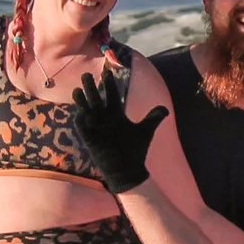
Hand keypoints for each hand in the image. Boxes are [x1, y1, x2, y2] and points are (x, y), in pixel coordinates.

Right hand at [68, 72, 168, 193]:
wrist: (129, 171)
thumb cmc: (136, 150)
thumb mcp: (145, 131)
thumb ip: (153, 118)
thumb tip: (165, 109)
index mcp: (116, 115)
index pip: (111, 96)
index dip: (109, 84)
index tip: (108, 72)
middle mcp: (105, 120)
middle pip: (97, 99)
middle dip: (92, 87)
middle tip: (88, 74)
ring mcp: (97, 129)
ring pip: (87, 111)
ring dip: (82, 101)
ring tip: (78, 90)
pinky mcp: (91, 141)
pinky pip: (83, 128)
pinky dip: (80, 120)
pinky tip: (79, 112)